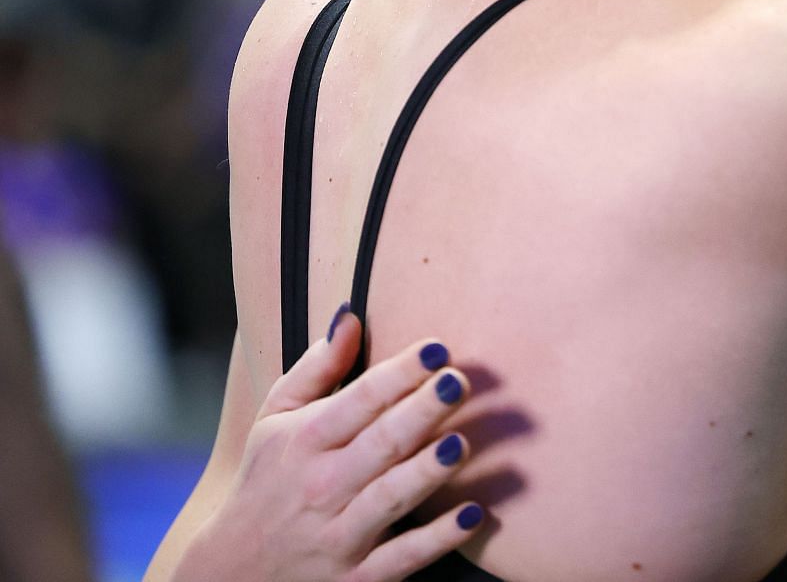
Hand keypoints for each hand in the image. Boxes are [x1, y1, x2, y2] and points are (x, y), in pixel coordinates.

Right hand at [171, 313, 482, 581]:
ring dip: (426, 472)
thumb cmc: (268, 479)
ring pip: (389, 499)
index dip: (398, 373)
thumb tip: (350, 314)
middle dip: (419, 413)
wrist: (231, 572)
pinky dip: (436, 540)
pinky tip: (472, 515)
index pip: (358, 400)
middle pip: (379, 445)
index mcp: (305, 440)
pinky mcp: (357, 577)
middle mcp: (322, 486)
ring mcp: (339, 534)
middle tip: (458, 383)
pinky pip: (402, 558)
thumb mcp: (275, 419)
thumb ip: (316, 368)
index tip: (437, 348)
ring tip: (461, 443)